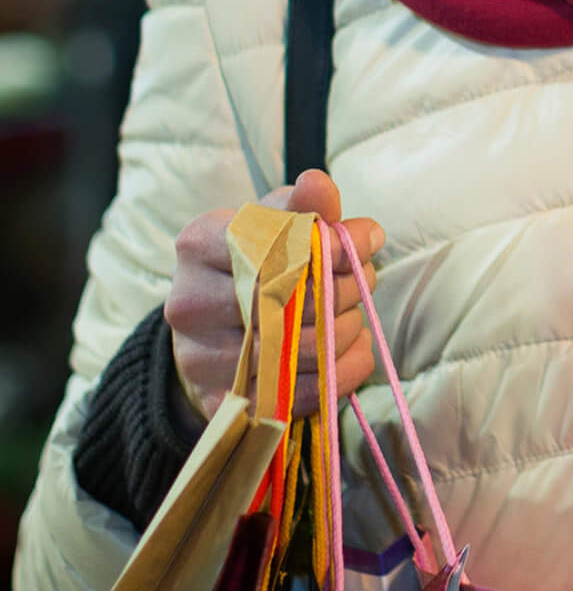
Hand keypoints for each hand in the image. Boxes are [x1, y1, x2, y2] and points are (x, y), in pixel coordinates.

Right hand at [166, 168, 382, 422]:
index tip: (363, 245)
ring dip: (345, 331)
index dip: (328, 246)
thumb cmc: (257, 266)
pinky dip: (340, 374)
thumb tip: (320, 186)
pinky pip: (297, 397)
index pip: (271, 242)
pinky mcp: (220, 404)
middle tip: (366, 280)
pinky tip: (351, 353)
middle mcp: (188, 302)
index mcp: (198, 244)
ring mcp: (198, 359)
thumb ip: (306, 206)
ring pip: (297, 351)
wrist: (215, 333)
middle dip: (344, 289)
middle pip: (286, 299)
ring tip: (355, 316)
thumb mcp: (278, 224)